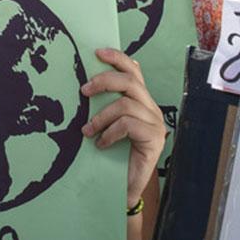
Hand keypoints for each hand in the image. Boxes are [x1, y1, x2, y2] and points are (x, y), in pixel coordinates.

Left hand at [81, 48, 164, 207]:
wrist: (125, 187)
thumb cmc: (114, 154)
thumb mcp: (107, 124)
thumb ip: (104, 104)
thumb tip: (85, 85)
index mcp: (141, 100)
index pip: (134, 71)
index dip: (117, 58)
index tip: (97, 52)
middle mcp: (151, 107)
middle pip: (130, 81)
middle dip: (104, 81)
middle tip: (83, 90)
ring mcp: (155, 123)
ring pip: (125, 104)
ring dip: (101, 116)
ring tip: (87, 130)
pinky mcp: (154, 138)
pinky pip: (128, 125)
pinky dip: (110, 133)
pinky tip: (101, 144)